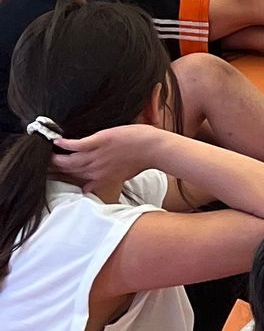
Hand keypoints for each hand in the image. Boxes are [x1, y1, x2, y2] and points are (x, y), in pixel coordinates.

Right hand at [49, 123, 174, 187]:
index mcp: (101, 178)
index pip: (76, 180)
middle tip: (42, 164)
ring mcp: (97, 156)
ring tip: (44, 154)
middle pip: (69, 171)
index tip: (51, 176)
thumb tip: (86, 189)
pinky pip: (78, 144)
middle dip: (54, 169)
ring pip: (70, 160)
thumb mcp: (119, 175)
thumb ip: (102, 181)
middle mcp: (96, 170)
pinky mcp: (100, 141)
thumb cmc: (140, 160)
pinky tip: (56, 141)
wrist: (154, 148)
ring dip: (55, 158)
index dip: (62, 178)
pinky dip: (65, 144)